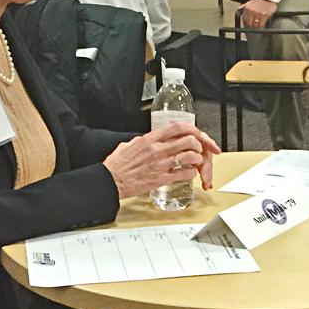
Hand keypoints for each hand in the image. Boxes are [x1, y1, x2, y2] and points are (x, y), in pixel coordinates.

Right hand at [103, 122, 220, 198]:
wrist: (110, 181)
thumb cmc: (117, 165)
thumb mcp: (129, 145)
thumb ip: (143, 141)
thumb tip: (150, 139)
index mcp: (150, 139)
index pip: (177, 127)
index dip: (191, 128)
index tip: (196, 132)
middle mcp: (157, 150)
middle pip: (188, 140)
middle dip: (198, 144)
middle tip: (198, 149)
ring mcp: (161, 164)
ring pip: (190, 156)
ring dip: (197, 158)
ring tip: (195, 161)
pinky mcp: (162, 179)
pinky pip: (184, 173)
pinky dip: (191, 172)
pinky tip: (189, 173)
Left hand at [240, 0, 277, 27]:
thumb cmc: (259, 1)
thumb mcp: (250, 2)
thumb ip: (244, 5)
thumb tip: (239, 8)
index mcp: (247, 8)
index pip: (245, 20)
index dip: (246, 24)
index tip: (248, 25)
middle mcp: (252, 11)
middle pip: (250, 24)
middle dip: (251, 26)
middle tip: (253, 26)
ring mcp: (258, 13)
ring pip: (255, 25)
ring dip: (256, 27)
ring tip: (258, 26)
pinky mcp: (264, 15)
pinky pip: (261, 24)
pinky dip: (261, 26)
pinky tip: (262, 25)